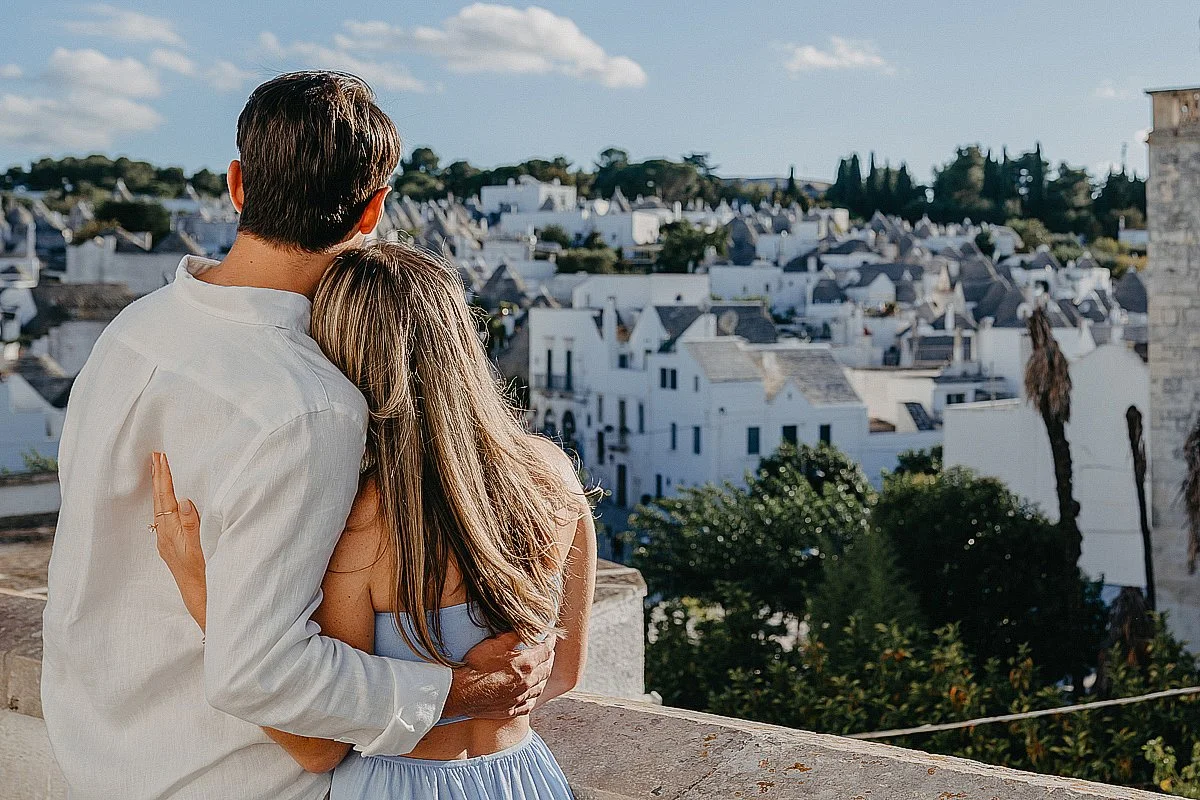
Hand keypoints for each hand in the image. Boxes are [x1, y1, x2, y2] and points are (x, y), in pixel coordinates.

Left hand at [151, 452, 206, 630]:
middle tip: (155, 456)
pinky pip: (164, 516)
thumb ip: (191, 525)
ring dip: (160, 487)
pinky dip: (164, 501)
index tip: (161, 458)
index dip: (164, 477)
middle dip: (157, 477)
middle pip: (159, 500)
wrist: (199, 597)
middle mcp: (165, 534)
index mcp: (172, 532)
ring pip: (160, 507)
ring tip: (159, 471)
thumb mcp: (200, 549)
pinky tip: (166, 499)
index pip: (167, 498)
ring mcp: (166, 540)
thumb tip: (183, 500)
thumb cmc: (203, 574)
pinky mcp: (171, 544)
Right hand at [443, 633, 554, 719]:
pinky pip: (529, 704)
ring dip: (544, 677)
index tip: (551, 636)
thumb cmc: (475, 665)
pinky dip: (534, 697)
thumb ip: (514, 635)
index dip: (550, 641)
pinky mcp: (510, 709)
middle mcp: (526, 683)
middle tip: (550, 652)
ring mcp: (519, 698)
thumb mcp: (495, 643)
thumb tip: (529, 627)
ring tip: (544, 670)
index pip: (546, 650)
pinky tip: (532, 694)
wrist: (460, 692)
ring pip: (540, 687)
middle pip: (546, 669)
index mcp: (525, 664)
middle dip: (550, 658)